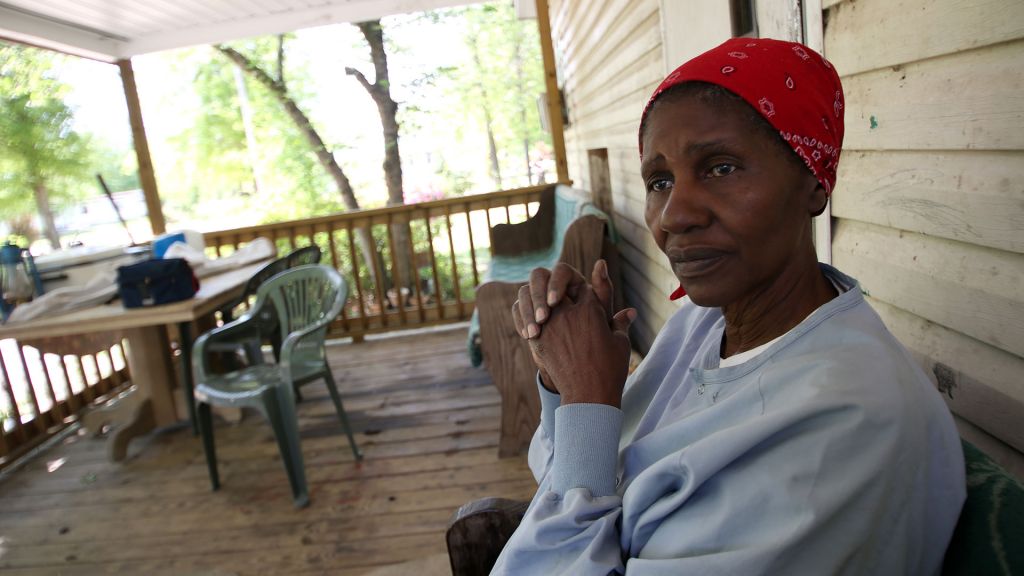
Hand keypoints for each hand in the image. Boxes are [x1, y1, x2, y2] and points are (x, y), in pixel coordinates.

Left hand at [511, 260, 633, 400]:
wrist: (588, 396)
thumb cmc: (609, 370)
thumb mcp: (620, 343)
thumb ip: (621, 323)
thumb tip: (631, 311)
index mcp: (590, 310)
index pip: (584, 288)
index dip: (586, 293)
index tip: (588, 300)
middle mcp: (568, 314)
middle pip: (560, 288)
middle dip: (563, 292)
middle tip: (565, 300)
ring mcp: (550, 326)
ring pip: (541, 300)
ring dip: (545, 302)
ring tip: (550, 310)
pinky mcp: (537, 340)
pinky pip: (529, 318)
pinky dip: (532, 316)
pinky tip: (538, 322)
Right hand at [512, 260, 616, 338]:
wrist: (583, 358)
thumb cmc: (600, 335)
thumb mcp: (603, 314)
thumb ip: (604, 290)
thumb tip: (601, 263)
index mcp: (573, 280)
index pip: (561, 270)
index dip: (555, 283)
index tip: (554, 302)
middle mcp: (554, 284)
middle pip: (538, 277)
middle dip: (538, 297)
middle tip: (543, 319)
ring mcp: (539, 297)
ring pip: (525, 292)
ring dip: (527, 311)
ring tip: (534, 333)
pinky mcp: (528, 311)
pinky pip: (518, 309)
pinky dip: (521, 321)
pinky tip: (529, 336)